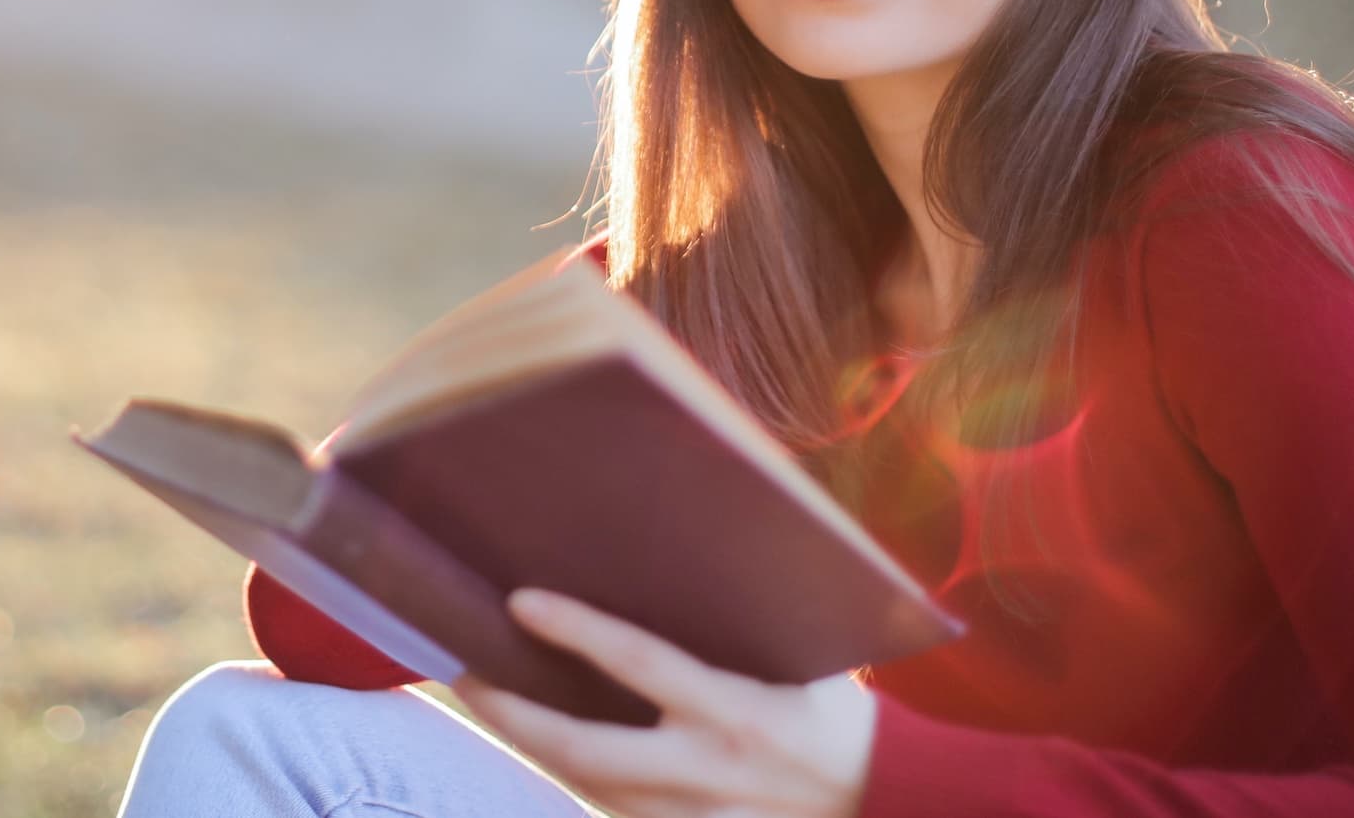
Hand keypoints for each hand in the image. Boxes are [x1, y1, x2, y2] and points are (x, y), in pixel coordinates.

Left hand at [449, 588, 877, 817]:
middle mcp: (709, 770)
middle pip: (585, 749)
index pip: (640, 662)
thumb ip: (734, 627)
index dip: (576, 631)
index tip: (520, 601)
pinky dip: (579, 781)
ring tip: (491, 704)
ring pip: (589, 789)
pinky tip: (547, 751)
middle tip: (466, 676)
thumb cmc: (838, 716)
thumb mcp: (797, 658)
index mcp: (739, 709)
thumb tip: (679, 561)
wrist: (887, 802)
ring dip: (534, 748)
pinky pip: (618, 813)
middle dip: (514, 715)